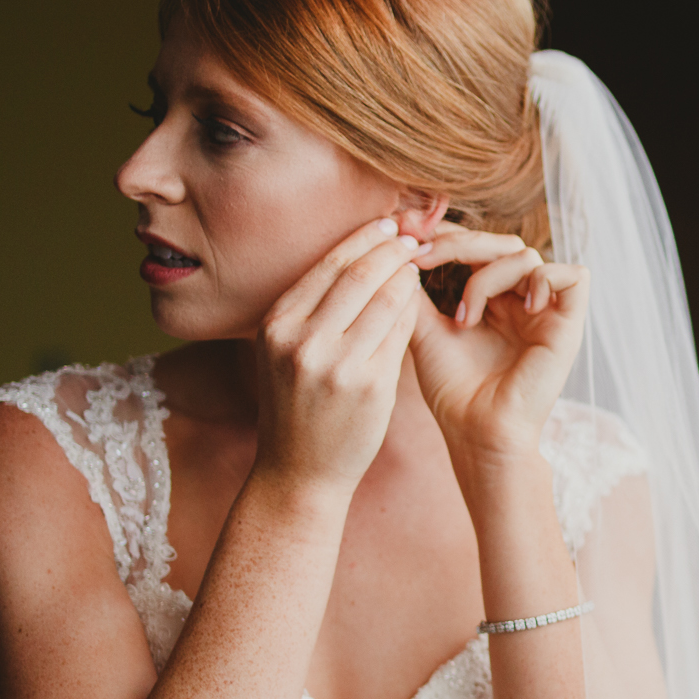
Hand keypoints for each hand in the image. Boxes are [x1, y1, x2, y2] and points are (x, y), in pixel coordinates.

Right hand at [251, 218, 426, 499]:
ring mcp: (336, 364)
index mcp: (277, 324)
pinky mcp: (370, 386)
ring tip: (419, 264)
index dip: (363, 238)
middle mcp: (302, 340)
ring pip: (386, 300)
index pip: (329, 265)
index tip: (386, 225)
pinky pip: (400, 334)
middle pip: (359, 274)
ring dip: (408, 276)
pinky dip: (413, 311)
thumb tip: (356, 256)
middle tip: (414, 235)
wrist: (299, 473)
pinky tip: (421, 300)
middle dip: (392, 248)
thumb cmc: (297, 407)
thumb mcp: (286, 352)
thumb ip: (312, 310)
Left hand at [407, 225, 588, 461]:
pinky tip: (519, 309)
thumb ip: (415, 290)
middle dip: (459, 243)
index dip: (448, 234)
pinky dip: (544, 281)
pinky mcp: (569, 326)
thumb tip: (400, 248)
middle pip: (502, 242)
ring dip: (488, 277)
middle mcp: (521, 301)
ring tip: (465, 318)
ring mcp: (546, 313)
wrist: (476, 433)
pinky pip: (572, 277)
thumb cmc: (453, 391)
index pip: (478, 246)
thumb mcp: (423, 330)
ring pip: (527, 256)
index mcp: (493, 300)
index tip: (408, 238)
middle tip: (423, 258)